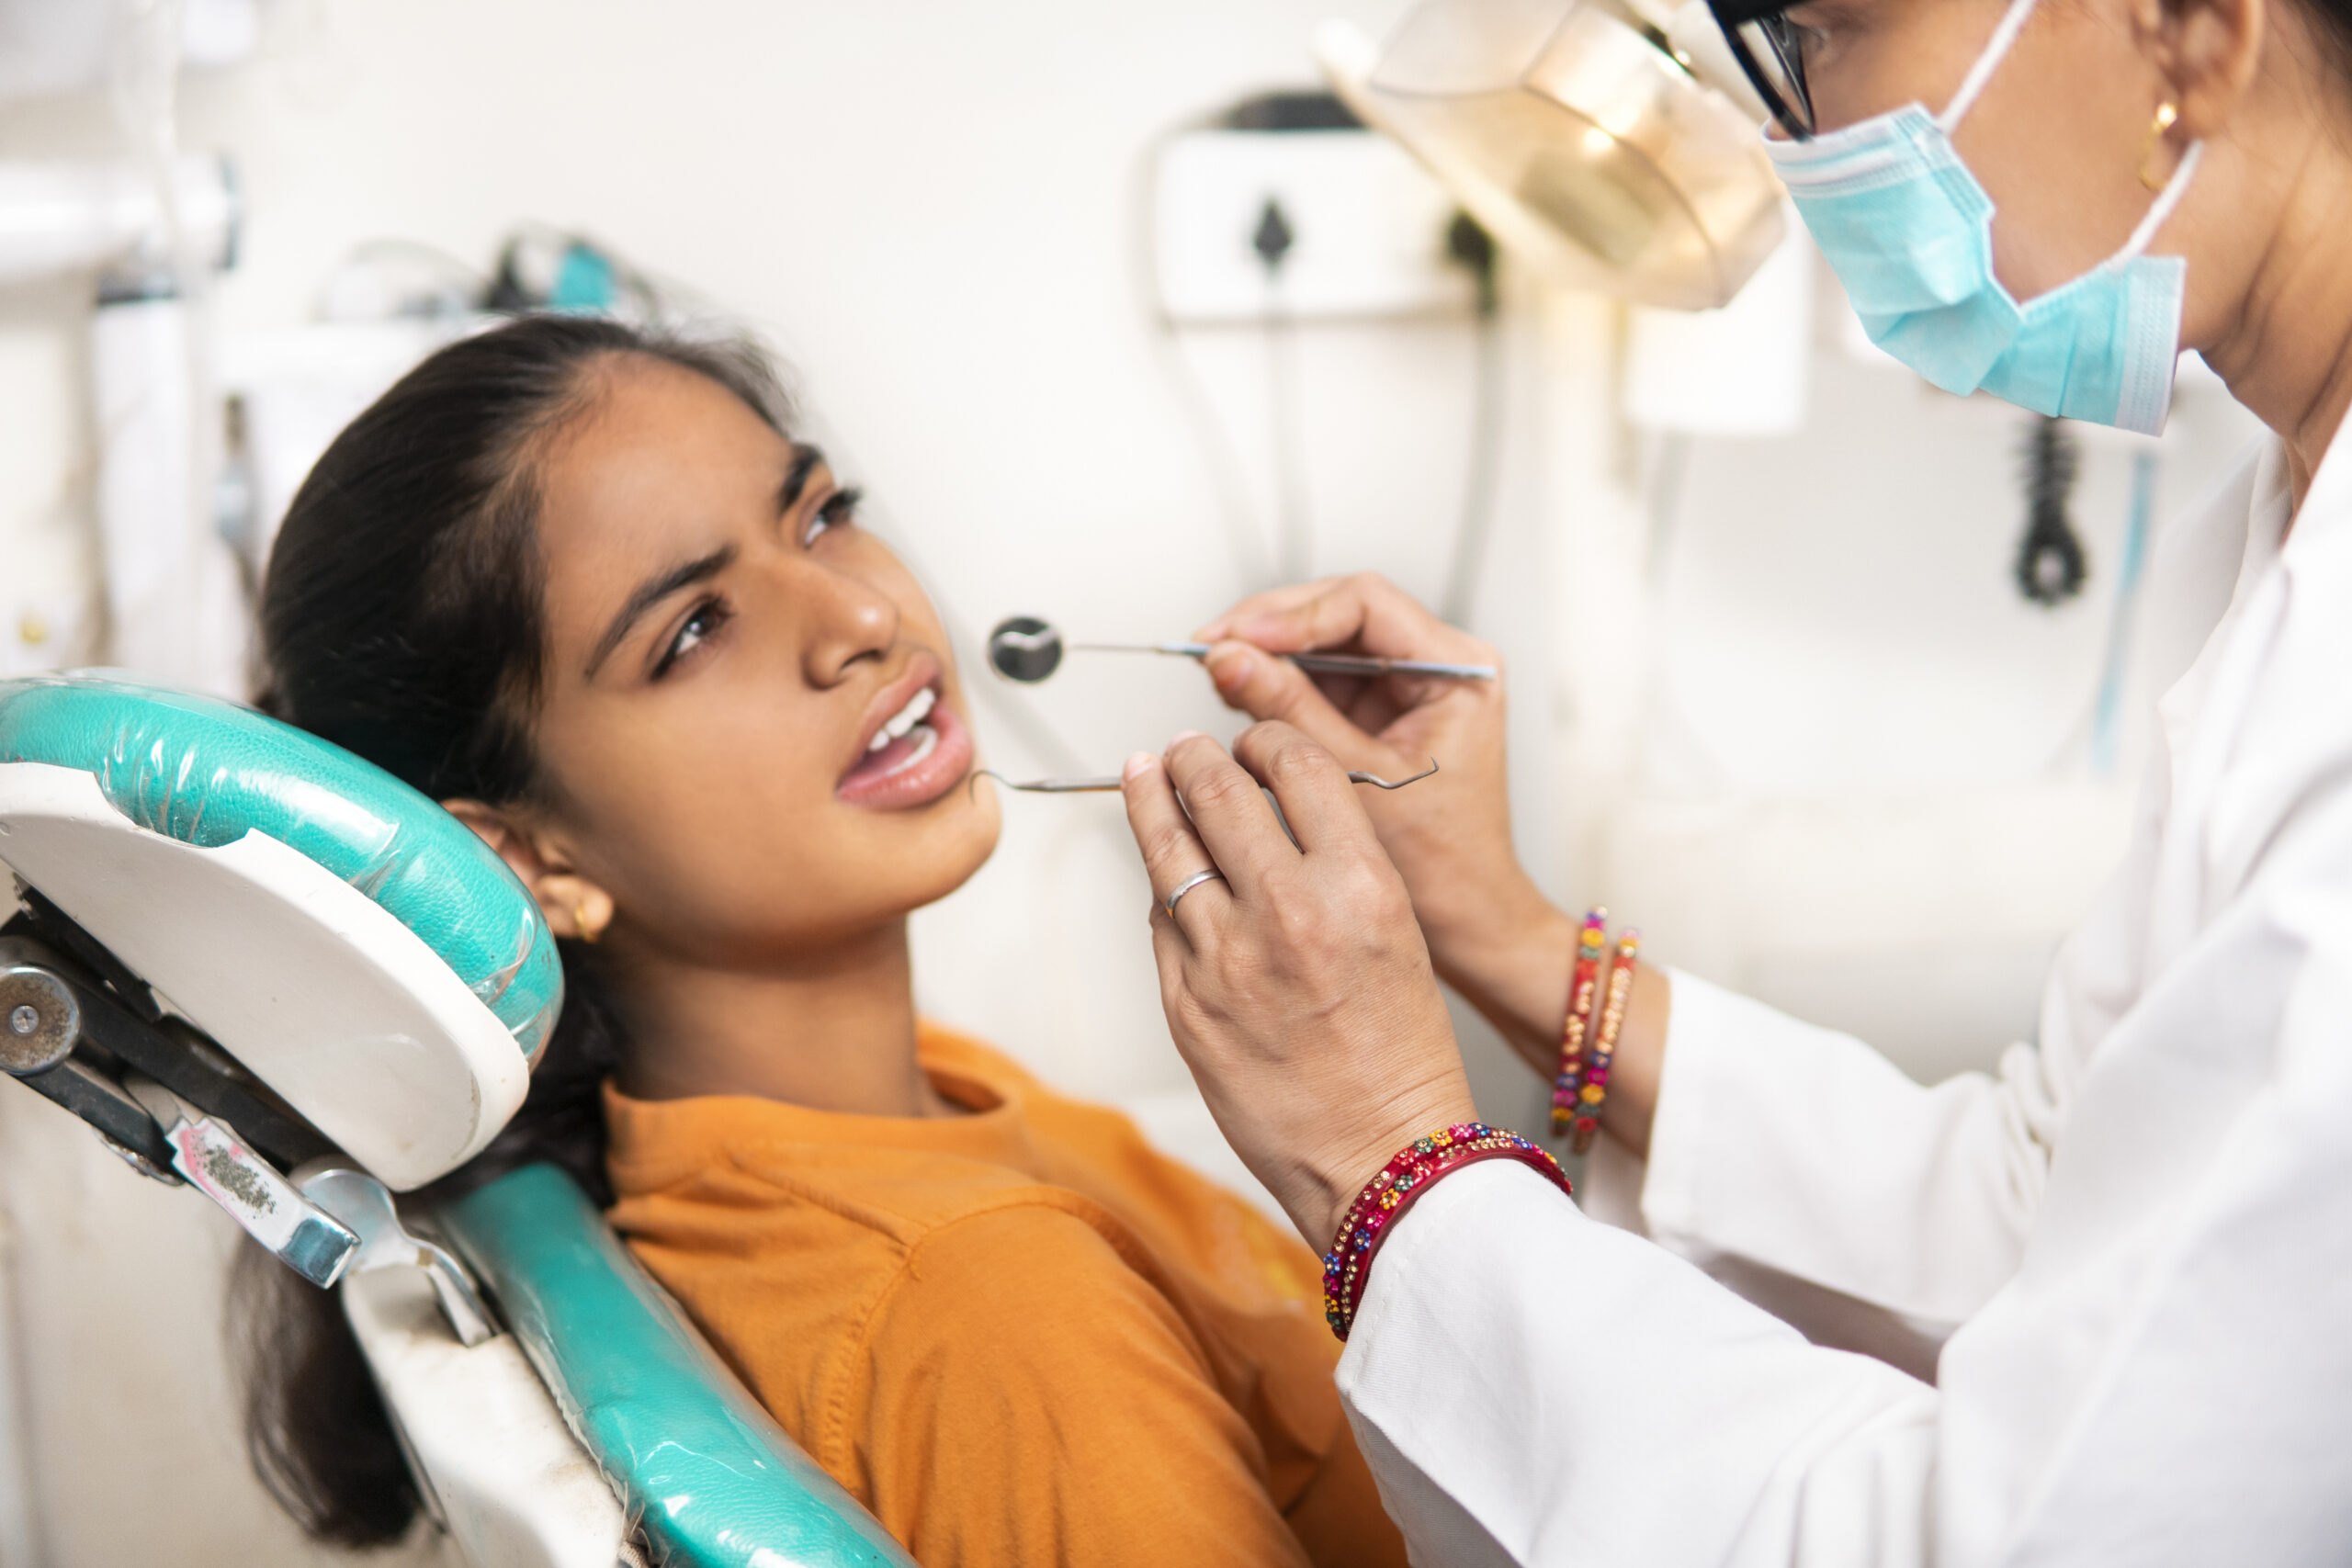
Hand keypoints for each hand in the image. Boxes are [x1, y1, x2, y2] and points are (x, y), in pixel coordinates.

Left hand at [1120, 724, 1477, 1247]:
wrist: (1381, 1159)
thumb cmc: (1401, 1057)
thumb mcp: (1397, 934)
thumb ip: (1336, 865)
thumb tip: (1269, 810)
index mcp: (1361, 887)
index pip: (1296, 766)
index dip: (1264, 740)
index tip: (1251, 740)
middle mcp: (1290, 913)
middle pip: (1214, 792)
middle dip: (1191, 756)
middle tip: (1182, 748)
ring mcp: (1226, 960)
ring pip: (1168, 849)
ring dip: (1151, 800)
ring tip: (1143, 773)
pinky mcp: (1186, 1004)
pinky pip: (1160, 922)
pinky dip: (1163, 890)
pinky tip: (1166, 876)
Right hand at [1195, 575, 1674, 1157]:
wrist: (1468, 921)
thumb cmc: (1442, 866)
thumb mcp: (1358, 781)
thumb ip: (1292, 714)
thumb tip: (1227, 659)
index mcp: (1460, 670)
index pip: (1365, 603)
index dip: (1292, 614)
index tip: (1237, 637)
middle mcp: (1438, 667)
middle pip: (1339, 613)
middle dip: (1270, 627)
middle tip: (1210, 648)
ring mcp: (1407, 689)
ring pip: (1323, 644)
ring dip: (1267, 654)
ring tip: (1214, 672)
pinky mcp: (1380, 714)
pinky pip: (1319, 681)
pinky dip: (1277, 686)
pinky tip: (1236, 698)